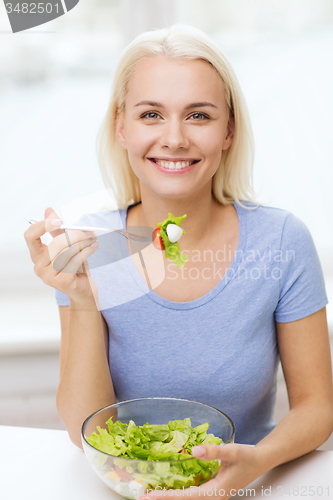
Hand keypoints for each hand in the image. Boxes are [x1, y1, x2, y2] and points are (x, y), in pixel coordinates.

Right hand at [24, 206, 99, 305]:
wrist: (84, 291)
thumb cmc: (75, 268)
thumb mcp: (66, 247)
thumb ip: (58, 230)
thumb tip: (48, 209)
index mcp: (37, 256)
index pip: (30, 236)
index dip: (42, 225)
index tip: (58, 220)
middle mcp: (39, 267)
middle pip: (55, 243)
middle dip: (75, 234)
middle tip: (89, 231)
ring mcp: (49, 276)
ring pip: (67, 252)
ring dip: (83, 242)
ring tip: (93, 238)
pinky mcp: (62, 282)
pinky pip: (75, 261)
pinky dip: (87, 251)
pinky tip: (94, 246)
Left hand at [140, 444, 261, 499]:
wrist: (261, 460)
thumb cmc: (248, 457)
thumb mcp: (233, 452)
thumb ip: (215, 451)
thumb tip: (194, 450)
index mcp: (215, 492)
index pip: (186, 497)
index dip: (167, 496)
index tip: (150, 497)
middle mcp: (211, 496)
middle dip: (163, 497)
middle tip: (141, 496)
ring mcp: (211, 493)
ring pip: (186, 497)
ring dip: (169, 494)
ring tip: (149, 491)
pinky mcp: (210, 487)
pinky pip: (191, 491)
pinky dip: (178, 489)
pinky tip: (168, 483)